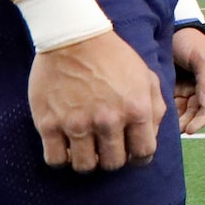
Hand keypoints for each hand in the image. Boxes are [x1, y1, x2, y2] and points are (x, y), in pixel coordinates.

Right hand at [28, 29, 167, 171]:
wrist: (74, 37)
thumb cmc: (114, 56)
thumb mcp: (147, 77)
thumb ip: (155, 109)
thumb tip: (151, 137)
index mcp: (136, 110)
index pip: (143, 153)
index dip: (139, 157)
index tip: (131, 154)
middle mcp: (108, 121)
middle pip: (113, 163)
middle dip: (113, 158)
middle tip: (106, 148)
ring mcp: (76, 124)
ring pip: (84, 166)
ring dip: (87, 162)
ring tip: (86, 149)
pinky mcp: (49, 123)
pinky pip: (55, 159)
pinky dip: (61, 159)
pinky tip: (66, 147)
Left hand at [172, 26, 204, 133]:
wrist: (170, 26)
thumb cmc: (190, 40)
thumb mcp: (202, 56)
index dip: (202, 119)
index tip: (190, 130)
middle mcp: (202, 85)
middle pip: (197, 109)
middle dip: (187, 121)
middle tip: (175, 132)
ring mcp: (187, 86)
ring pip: (184, 109)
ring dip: (178, 119)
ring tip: (166, 129)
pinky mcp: (172, 85)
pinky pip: (171, 102)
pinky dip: (167, 112)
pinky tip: (159, 119)